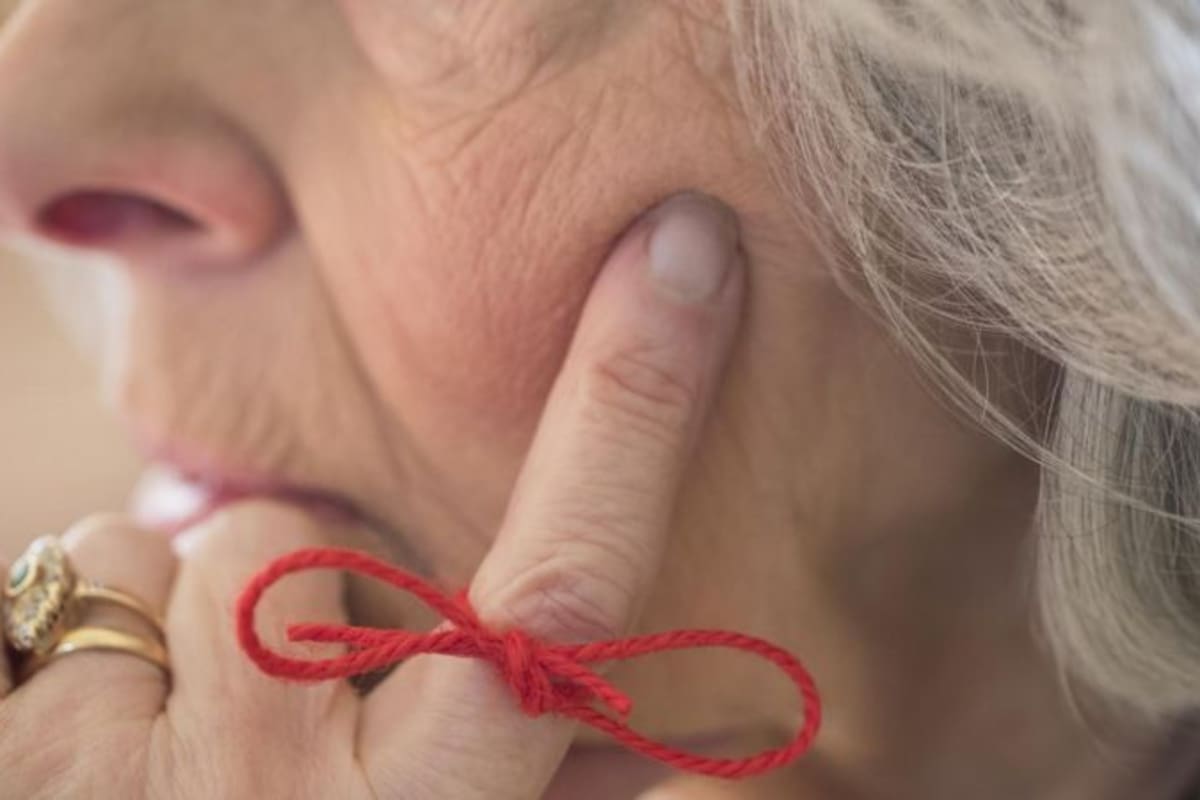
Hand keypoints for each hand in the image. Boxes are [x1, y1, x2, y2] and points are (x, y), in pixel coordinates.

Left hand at [0, 192, 743, 798]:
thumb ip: (563, 790)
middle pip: (307, 536)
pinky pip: (81, 565)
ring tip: (177, 759)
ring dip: (184, 623)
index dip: (638, 402)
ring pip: (183, 542)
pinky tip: (104, 747)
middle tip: (267, 706)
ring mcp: (144, 781)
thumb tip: (699, 732)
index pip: (569, 584)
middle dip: (291, 575)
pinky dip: (90, 636)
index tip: (685, 246)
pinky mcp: (25, 751)